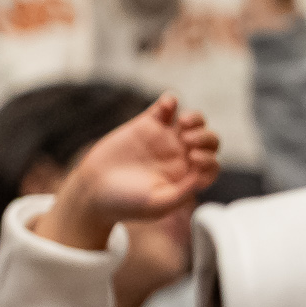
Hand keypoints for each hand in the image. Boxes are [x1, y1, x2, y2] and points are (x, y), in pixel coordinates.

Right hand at [35, 95, 221, 250]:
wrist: (93, 190)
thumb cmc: (126, 203)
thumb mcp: (159, 204)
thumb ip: (184, 190)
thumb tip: (202, 172)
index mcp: (188, 178)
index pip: (212, 164)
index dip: (210, 159)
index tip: (193, 159)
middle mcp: (181, 157)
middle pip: (209, 140)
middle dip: (206, 138)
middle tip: (187, 142)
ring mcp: (165, 139)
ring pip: (194, 121)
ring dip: (196, 119)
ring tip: (183, 124)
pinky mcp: (147, 125)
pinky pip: (166, 108)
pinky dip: (171, 102)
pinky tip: (167, 106)